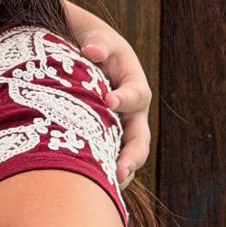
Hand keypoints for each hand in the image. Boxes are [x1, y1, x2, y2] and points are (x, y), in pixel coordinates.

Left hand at [77, 28, 150, 186]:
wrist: (86, 53)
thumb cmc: (92, 43)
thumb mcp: (97, 38)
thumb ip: (98, 42)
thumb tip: (93, 50)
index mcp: (134, 84)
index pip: (136, 95)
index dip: (124, 99)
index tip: (108, 100)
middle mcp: (132, 112)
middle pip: (139, 137)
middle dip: (131, 155)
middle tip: (120, 170)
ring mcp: (121, 127)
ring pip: (128, 154)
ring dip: (121, 171)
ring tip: (110, 188)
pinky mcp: (106, 137)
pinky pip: (110, 158)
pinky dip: (104, 173)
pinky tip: (93, 188)